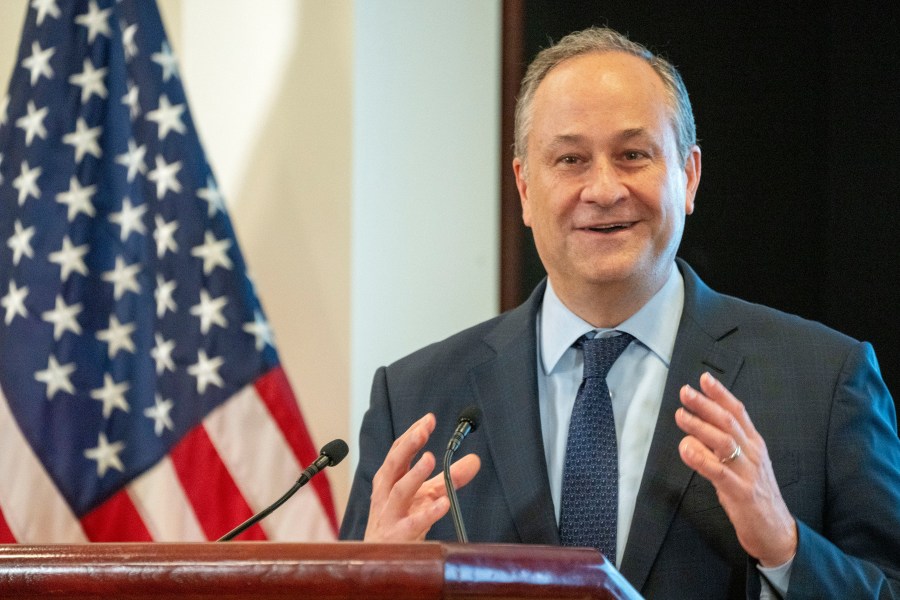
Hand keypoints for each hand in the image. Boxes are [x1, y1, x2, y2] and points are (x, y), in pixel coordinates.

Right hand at [364, 413, 480, 541]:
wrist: (379, 560)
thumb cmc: (400, 521)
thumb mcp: (425, 496)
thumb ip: (448, 478)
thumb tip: (474, 460)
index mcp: (389, 480)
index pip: (398, 452)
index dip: (412, 434)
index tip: (429, 419)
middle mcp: (385, 495)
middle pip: (393, 465)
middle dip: (408, 446)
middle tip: (424, 431)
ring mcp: (390, 515)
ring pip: (400, 492)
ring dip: (414, 474)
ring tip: (430, 458)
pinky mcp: (399, 537)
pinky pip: (413, 524)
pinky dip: (428, 513)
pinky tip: (443, 504)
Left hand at [675, 372, 796, 566]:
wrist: (776, 531)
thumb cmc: (753, 495)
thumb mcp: (741, 465)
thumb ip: (721, 447)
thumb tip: (694, 431)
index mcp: (754, 444)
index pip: (738, 412)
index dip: (720, 394)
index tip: (703, 379)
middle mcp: (753, 453)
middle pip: (728, 422)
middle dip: (705, 405)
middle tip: (685, 393)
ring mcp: (748, 472)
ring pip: (723, 442)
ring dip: (700, 427)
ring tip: (680, 416)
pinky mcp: (741, 492)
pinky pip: (719, 472)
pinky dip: (701, 459)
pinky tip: (686, 450)